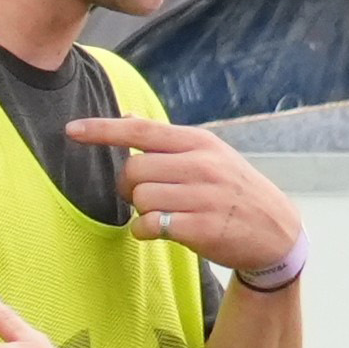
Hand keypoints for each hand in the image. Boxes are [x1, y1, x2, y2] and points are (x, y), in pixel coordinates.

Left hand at [69, 116, 302, 280]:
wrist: (276, 231)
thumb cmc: (234, 191)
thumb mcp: (210, 155)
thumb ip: (168, 140)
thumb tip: (126, 115)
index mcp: (199, 142)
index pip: (141, 129)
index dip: (102, 130)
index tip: (71, 131)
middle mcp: (200, 165)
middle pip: (133, 169)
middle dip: (127, 186)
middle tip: (141, 196)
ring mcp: (202, 197)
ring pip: (139, 198)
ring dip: (138, 211)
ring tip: (159, 214)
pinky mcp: (200, 228)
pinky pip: (149, 226)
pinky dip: (143, 231)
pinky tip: (158, 231)